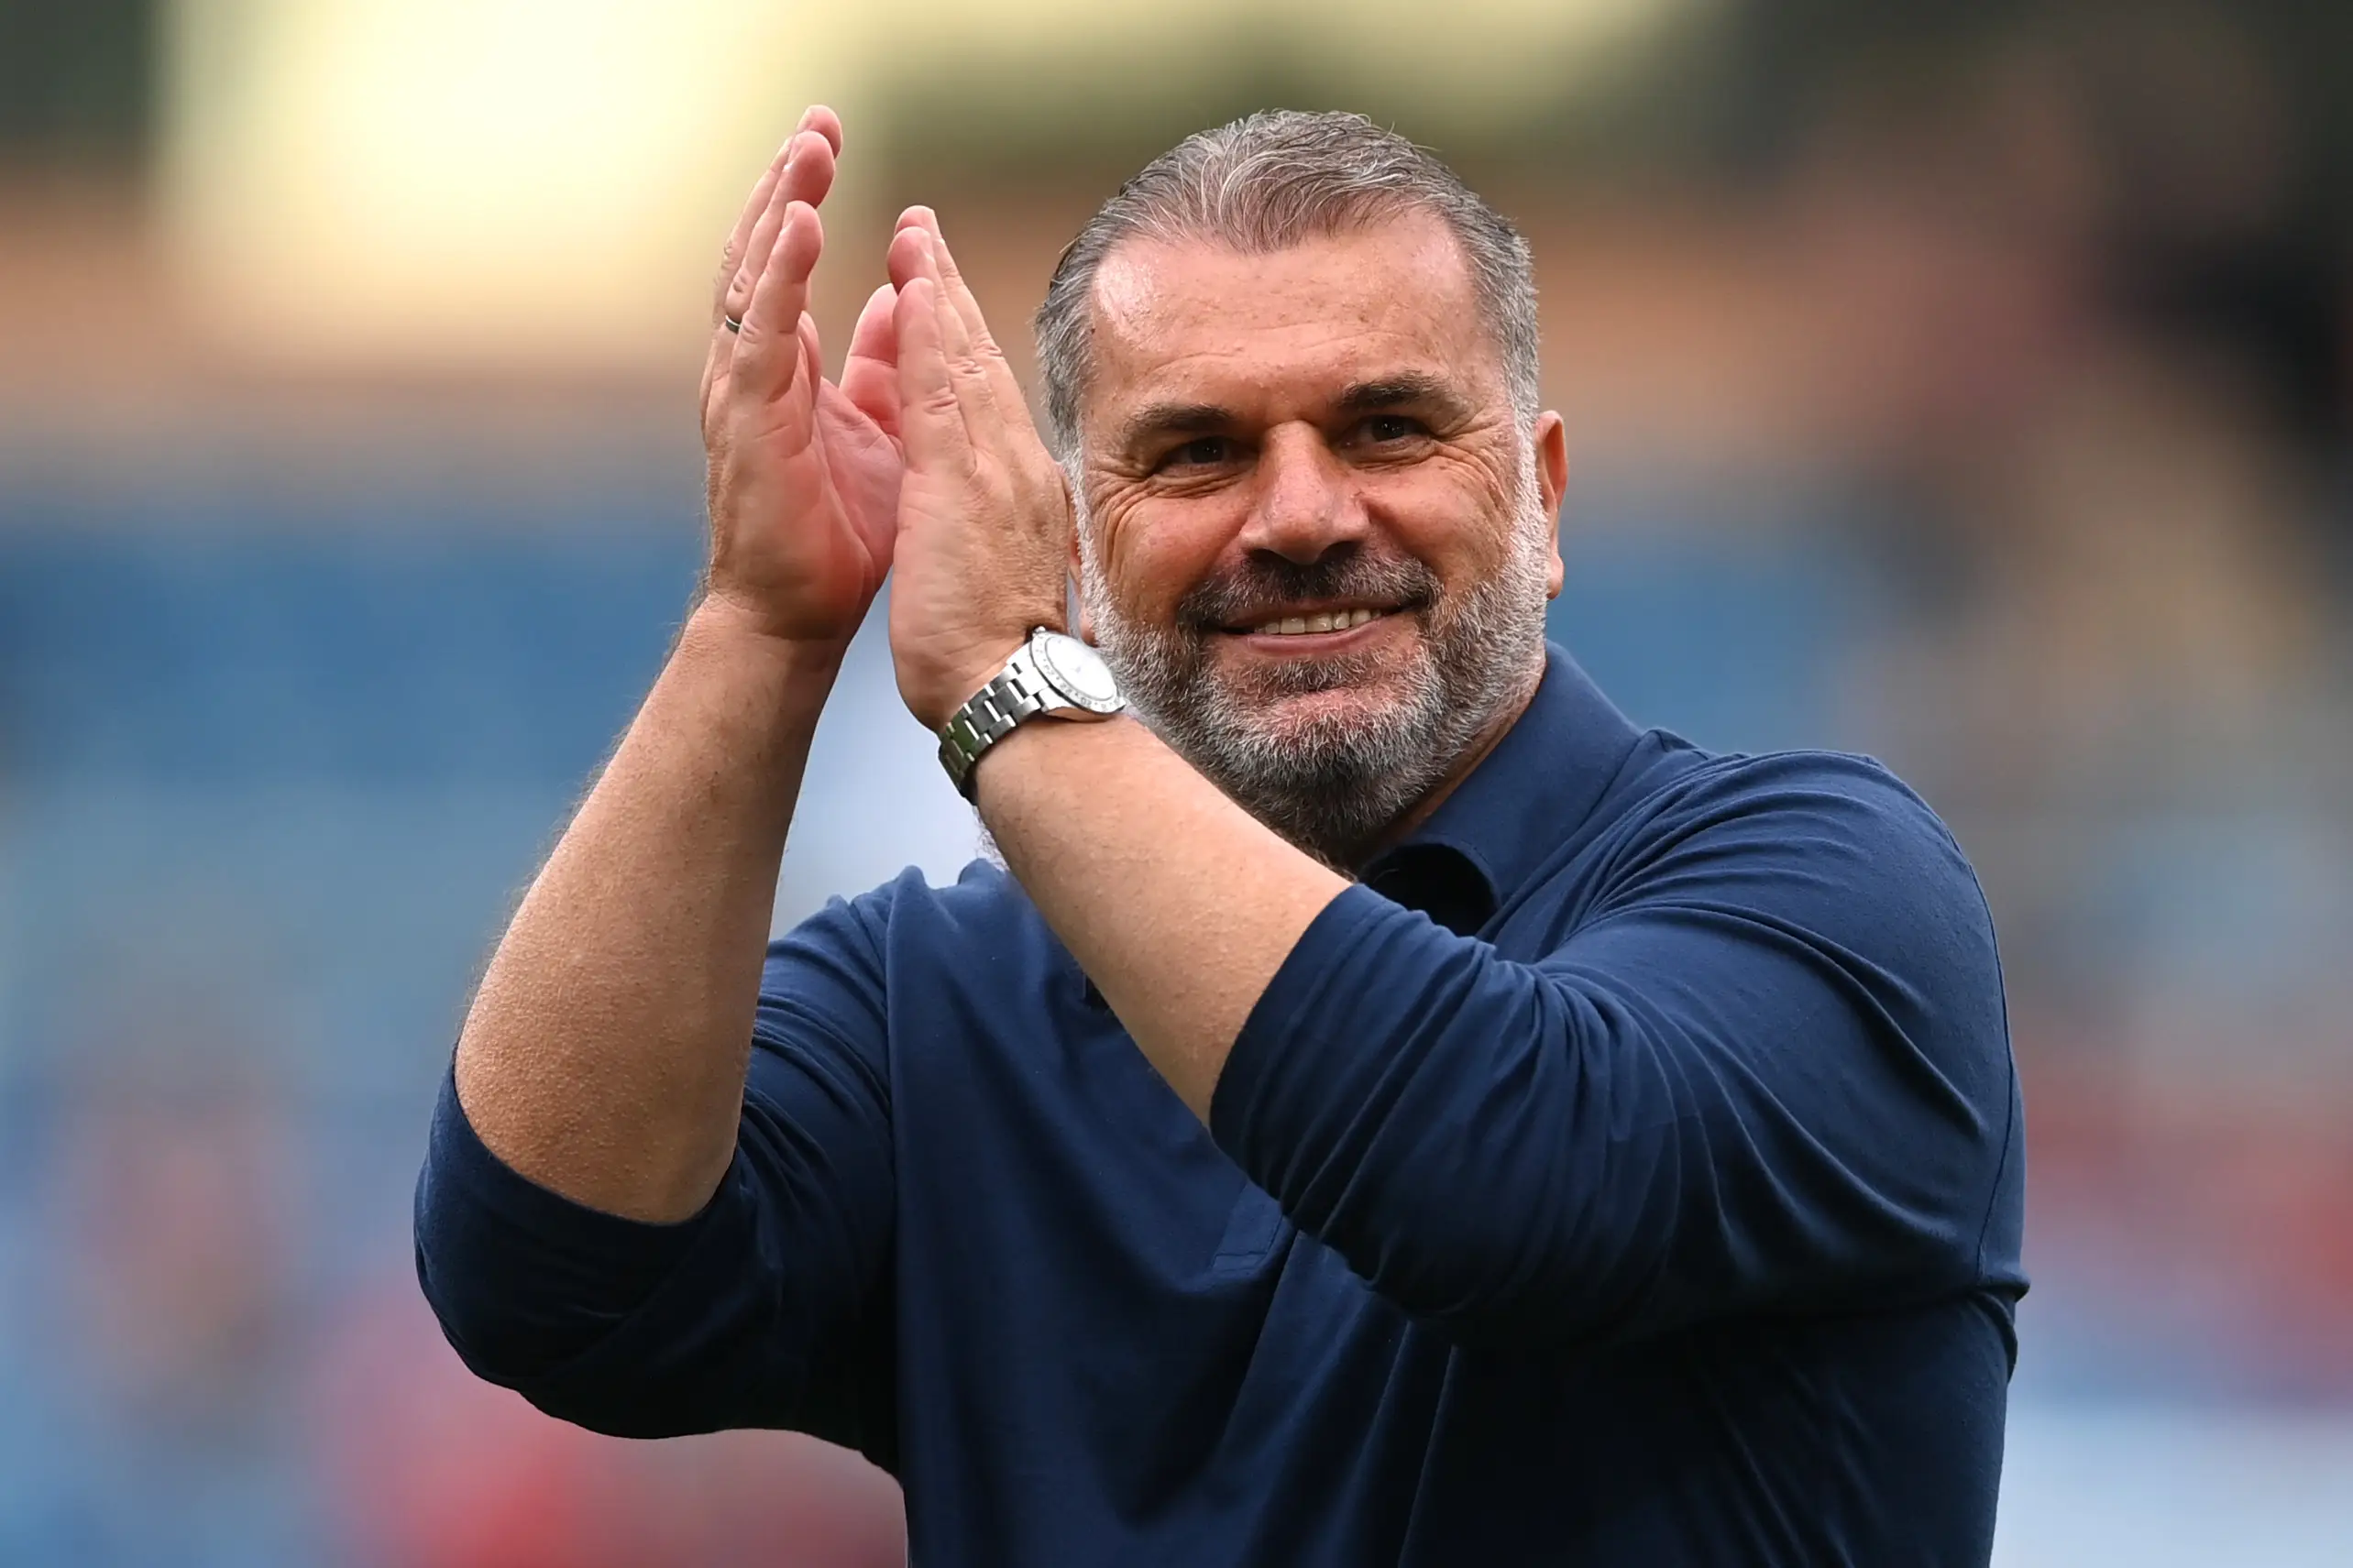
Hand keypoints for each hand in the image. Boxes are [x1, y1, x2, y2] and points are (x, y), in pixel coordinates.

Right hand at [699, 107, 903, 647]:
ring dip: (779, 208)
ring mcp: (743, 395)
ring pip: (754, 280)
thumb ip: (885, 366)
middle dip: (786, 182)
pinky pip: (762, 332)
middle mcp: (752, 371)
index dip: (801, 198)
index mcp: (783, 370)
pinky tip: (799, 225)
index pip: (785, 264)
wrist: (801, 616)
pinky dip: (780, 275)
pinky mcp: (749, 424)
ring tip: (807, 150)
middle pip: (762, 255)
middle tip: (817, 120)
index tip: (826, 138)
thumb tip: (903, 300)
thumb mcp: (880, 431)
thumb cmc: (840, 535)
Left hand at [885, 211, 1074, 729]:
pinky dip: (926, 331)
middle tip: (925, 232)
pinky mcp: (959, 478)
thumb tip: (990, 518)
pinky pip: (940, 385)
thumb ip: (994, 530)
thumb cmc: (1001, 655)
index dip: (963, 342)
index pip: (986, 400)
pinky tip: (910, 286)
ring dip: (937, 289)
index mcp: (1018, 490)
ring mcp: (993, 465)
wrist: (1011, 691)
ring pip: (963, 358)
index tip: (942, 296)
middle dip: (951, 294)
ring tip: (915, 234)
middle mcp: (1014, 464)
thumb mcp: (998, 574)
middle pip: (980, 361)